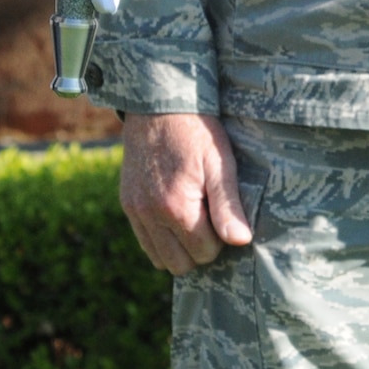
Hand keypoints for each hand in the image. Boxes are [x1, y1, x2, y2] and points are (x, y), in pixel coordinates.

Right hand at [120, 112, 253, 275]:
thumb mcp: (220, 163)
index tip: (222, 213)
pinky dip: (161, 239)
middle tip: (209, 218)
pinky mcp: (127, 203)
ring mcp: (135, 211)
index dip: (220, 238)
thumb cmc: (196, 131)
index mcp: (177, 207)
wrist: (158, 104)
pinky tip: (174, 217)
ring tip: (192, 218)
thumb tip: (241, 242)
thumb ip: (227, 206)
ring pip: (160, 259)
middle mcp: (151, 215)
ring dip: (179, 248)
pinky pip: (144, 241)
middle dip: (199, 248)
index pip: (205, 253)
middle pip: (181, 264)